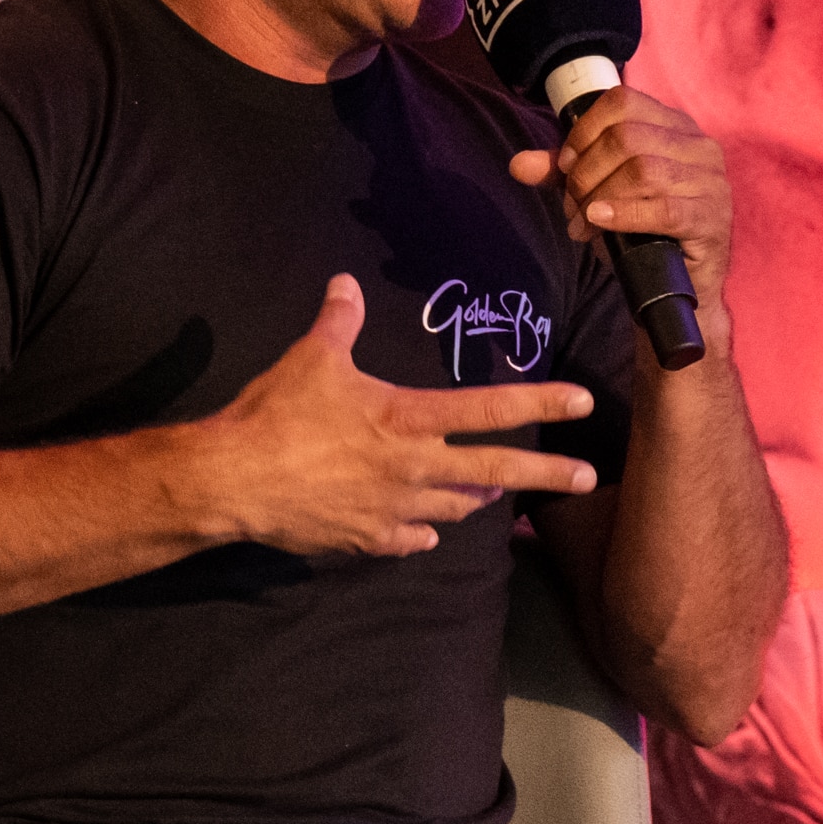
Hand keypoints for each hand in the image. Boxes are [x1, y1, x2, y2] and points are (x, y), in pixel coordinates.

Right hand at [192, 275, 595, 557]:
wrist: (235, 482)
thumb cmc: (276, 415)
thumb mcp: (312, 358)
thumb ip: (339, 322)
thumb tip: (345, 284)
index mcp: (409, 419)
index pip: (491, 408)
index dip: (541, 402)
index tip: (583, 401)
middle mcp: (415, 468)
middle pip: (495, 473)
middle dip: (547, 475)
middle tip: (587, 479)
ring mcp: (395, 510)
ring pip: (457, 508)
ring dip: (480, 499)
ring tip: (498, 495)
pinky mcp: (367, 539)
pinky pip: (411, 538)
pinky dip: (425, 531)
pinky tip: (428, 529)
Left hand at [509, 84, 733, 322]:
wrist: (679, 287)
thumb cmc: (642, 232)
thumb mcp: (598, 193)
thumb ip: (563, 174)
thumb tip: (518, 165)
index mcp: (675, 126)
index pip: (622, 101)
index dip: (584, 131)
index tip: (565, 166)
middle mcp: (699, 145)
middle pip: (626, 138)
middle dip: (586, 173)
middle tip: (573, 205)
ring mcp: (711, 182)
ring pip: (642, 170)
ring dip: (599, 197)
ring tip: (583, 223)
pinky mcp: (711, 218)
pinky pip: (664, 209)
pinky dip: (624, 214)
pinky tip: (601, 221)